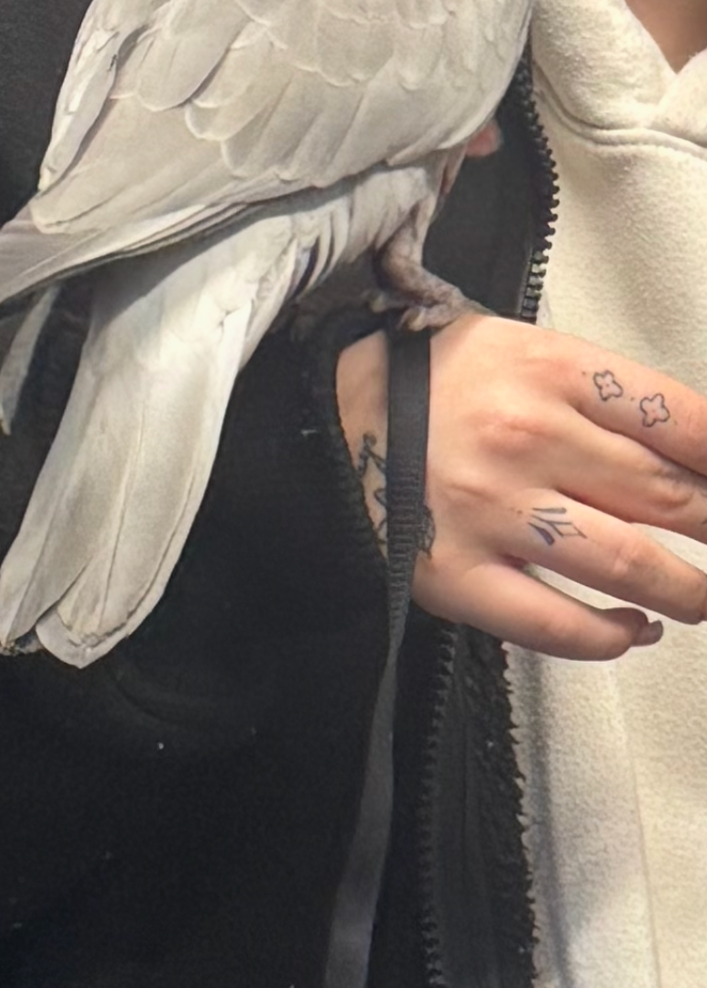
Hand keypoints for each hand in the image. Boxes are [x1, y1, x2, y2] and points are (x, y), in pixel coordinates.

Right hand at [335, 313, 706, 658]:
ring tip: (701, 597)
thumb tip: (694, 450)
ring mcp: (491, 511)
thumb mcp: (520, 351)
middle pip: (667, 496)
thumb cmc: (430, 385)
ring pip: (627, 565)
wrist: (319, 421)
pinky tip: (634, 629)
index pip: (680, 420)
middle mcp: (525, 436)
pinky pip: (556, 624)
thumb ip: (601, 395)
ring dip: (687, 591)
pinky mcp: (455, 574)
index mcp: (547, 368)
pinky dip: (611, 637)